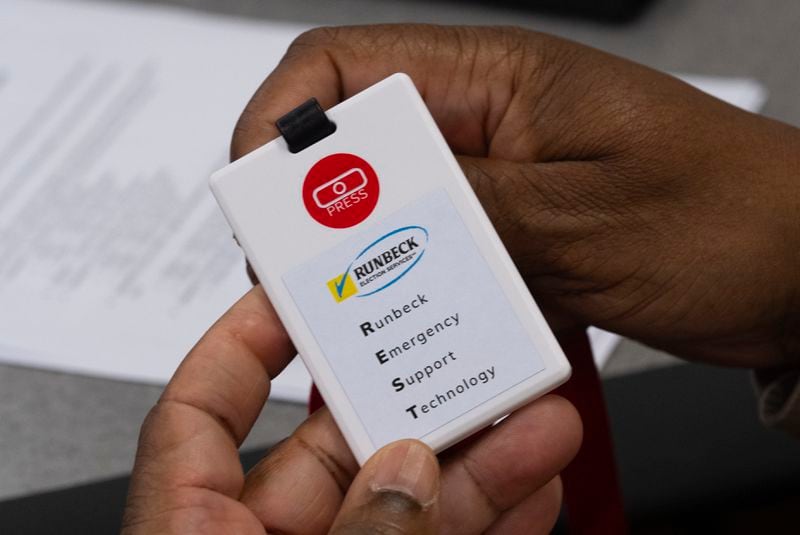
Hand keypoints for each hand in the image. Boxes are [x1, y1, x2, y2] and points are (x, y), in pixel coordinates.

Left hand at [122, 287, 580, 533]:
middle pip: (332, 443)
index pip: (201, 410)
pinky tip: (530, 484)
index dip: (245, 338)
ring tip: (535, 415)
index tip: (297, 288)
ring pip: (404, 499)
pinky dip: (488, 517)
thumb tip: (403, 473)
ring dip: (477, 458)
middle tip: (465, 347)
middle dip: (412, 397)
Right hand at [232, 25, 799, 367]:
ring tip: (386, 311)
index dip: (287, 123)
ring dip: (382, 262)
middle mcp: (491, 122)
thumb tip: (366, 210)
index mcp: (499, 80)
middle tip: (313, 274)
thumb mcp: (583, 220)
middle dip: (323, 212)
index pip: (347, 64)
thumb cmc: (734, 221)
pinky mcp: (521, 231)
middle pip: (360, 146)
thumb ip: (466, 210)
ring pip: (399, 210)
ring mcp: (504, 180)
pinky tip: (449, 327)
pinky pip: (448, 255)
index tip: (265, 197)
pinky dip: (434, 293)